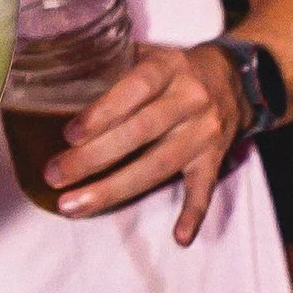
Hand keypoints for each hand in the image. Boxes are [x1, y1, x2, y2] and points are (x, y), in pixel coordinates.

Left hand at [45, 41, 244, 247]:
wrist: (236, 80)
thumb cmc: (176, 70)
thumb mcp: (151, 54)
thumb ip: (112, 63)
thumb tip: (59, 77)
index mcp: (169, 68)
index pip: (135, 90)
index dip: (103, 113)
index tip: (69, 135)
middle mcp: (190, 99)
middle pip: (140, 133)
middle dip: (94, 158)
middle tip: (55, 175)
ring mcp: (204, 132)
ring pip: (159, 165)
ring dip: (115, 189)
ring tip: (76, 205)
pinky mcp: (215, 159)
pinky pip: (204, 189)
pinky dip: (193, 213)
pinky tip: (179, 237)